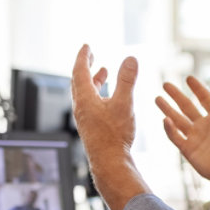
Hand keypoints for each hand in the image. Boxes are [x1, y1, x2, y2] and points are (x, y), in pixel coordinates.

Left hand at [71, 45, 148, 209]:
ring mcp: (84, 118)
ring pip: (85, 93)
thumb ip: (127, 80)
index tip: (86, 46)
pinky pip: (90, 104)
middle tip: (91, 54)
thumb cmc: (114, 135)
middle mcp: (81, 107)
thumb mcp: (124, 104)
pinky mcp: (91, 127)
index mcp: (84, 98)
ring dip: (93, 80)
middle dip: (86, 66)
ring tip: (103, 72)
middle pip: (79, 81)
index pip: (79, 71)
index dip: (83, 56)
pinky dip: (98, 94)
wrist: (109, 163)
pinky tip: (109, 98)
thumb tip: (131, 58)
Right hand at [156, 75, 209, 183]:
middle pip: (188, 107)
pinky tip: (165, 120)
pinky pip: (176, 138)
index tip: (189, 78)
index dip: (198, 89)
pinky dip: (170, 130)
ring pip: (178, 120)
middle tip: (165, 84)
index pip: (206, 100)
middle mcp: (205, 127)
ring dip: (168, 110)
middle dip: (177, 96)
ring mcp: (196, 138)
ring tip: (157, 98)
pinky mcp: (189, 151)